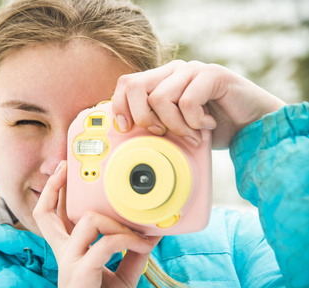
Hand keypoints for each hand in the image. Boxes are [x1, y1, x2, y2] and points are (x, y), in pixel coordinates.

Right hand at [33, 161, 160, 287]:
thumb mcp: (122, 276)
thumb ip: (132, 254)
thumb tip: (150, 234)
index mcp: (70, 252)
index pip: (51, 217)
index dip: (53, 193)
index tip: (62, 172)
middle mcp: (63, 254)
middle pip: (45, 214)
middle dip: (54, 186)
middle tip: (65, 167)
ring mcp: (69, 263)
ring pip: (86, 221)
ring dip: (117, 222)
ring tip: (137, 234)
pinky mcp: (81, 274)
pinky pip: (104, 244)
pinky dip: (126, 240)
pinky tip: (142, 246)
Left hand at [112, 60, 285, 147]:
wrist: (251, 128)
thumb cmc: (211, 130)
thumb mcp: (174, 130)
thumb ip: (154, 123)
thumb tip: (125, 130)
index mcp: (161, 80)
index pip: (126, 84)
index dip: (119, 106)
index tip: (126, 128)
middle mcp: (173, 71)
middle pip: (135, 86)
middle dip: (143, 118)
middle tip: (162, 133)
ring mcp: (192, 70)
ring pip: (160, 98)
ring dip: (175, 126)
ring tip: (193, 134)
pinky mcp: (212, 74)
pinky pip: (187, 102)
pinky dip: (196, 123)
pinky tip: (209, 125)